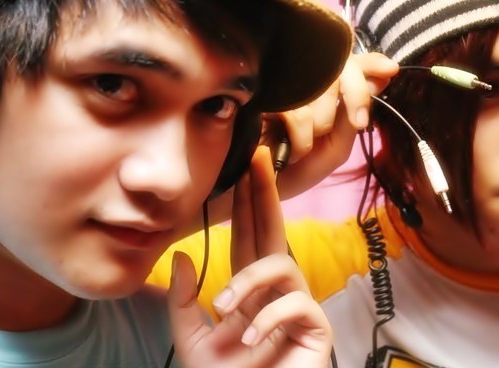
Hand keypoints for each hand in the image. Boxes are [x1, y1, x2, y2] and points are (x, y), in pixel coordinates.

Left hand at [167, 147, 331, 366]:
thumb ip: (184, 302)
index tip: (242, 168)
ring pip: (282, 264)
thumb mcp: (192, 342)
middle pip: (272, 231)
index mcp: (249, 290)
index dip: (245, 203)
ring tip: (226, 307)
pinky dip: (269, 319)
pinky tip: (251, 340)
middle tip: (259, 157)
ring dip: (251, 279)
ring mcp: (297, 307)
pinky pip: (296, 304)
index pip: (247, 237)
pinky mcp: (316, 329)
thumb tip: (183, 257)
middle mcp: (275, 291)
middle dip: (265, 194)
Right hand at [271, 52, 397, 198]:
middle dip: (354, 98)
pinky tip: (286, 150)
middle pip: (341, 69)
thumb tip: (383, 77)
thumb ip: (355, 114)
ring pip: (322, 91)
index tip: (390, 69)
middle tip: (351, 124)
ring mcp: (279, 85)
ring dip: (319, 129)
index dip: (371, 62)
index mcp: (322, 91)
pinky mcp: (260, 97)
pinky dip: (300, 141)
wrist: (255, 191)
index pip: (348, 63)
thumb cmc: (294, 170)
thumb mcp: (335, 147)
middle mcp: (302, 81)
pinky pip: (299, 113)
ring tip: (301, 147)